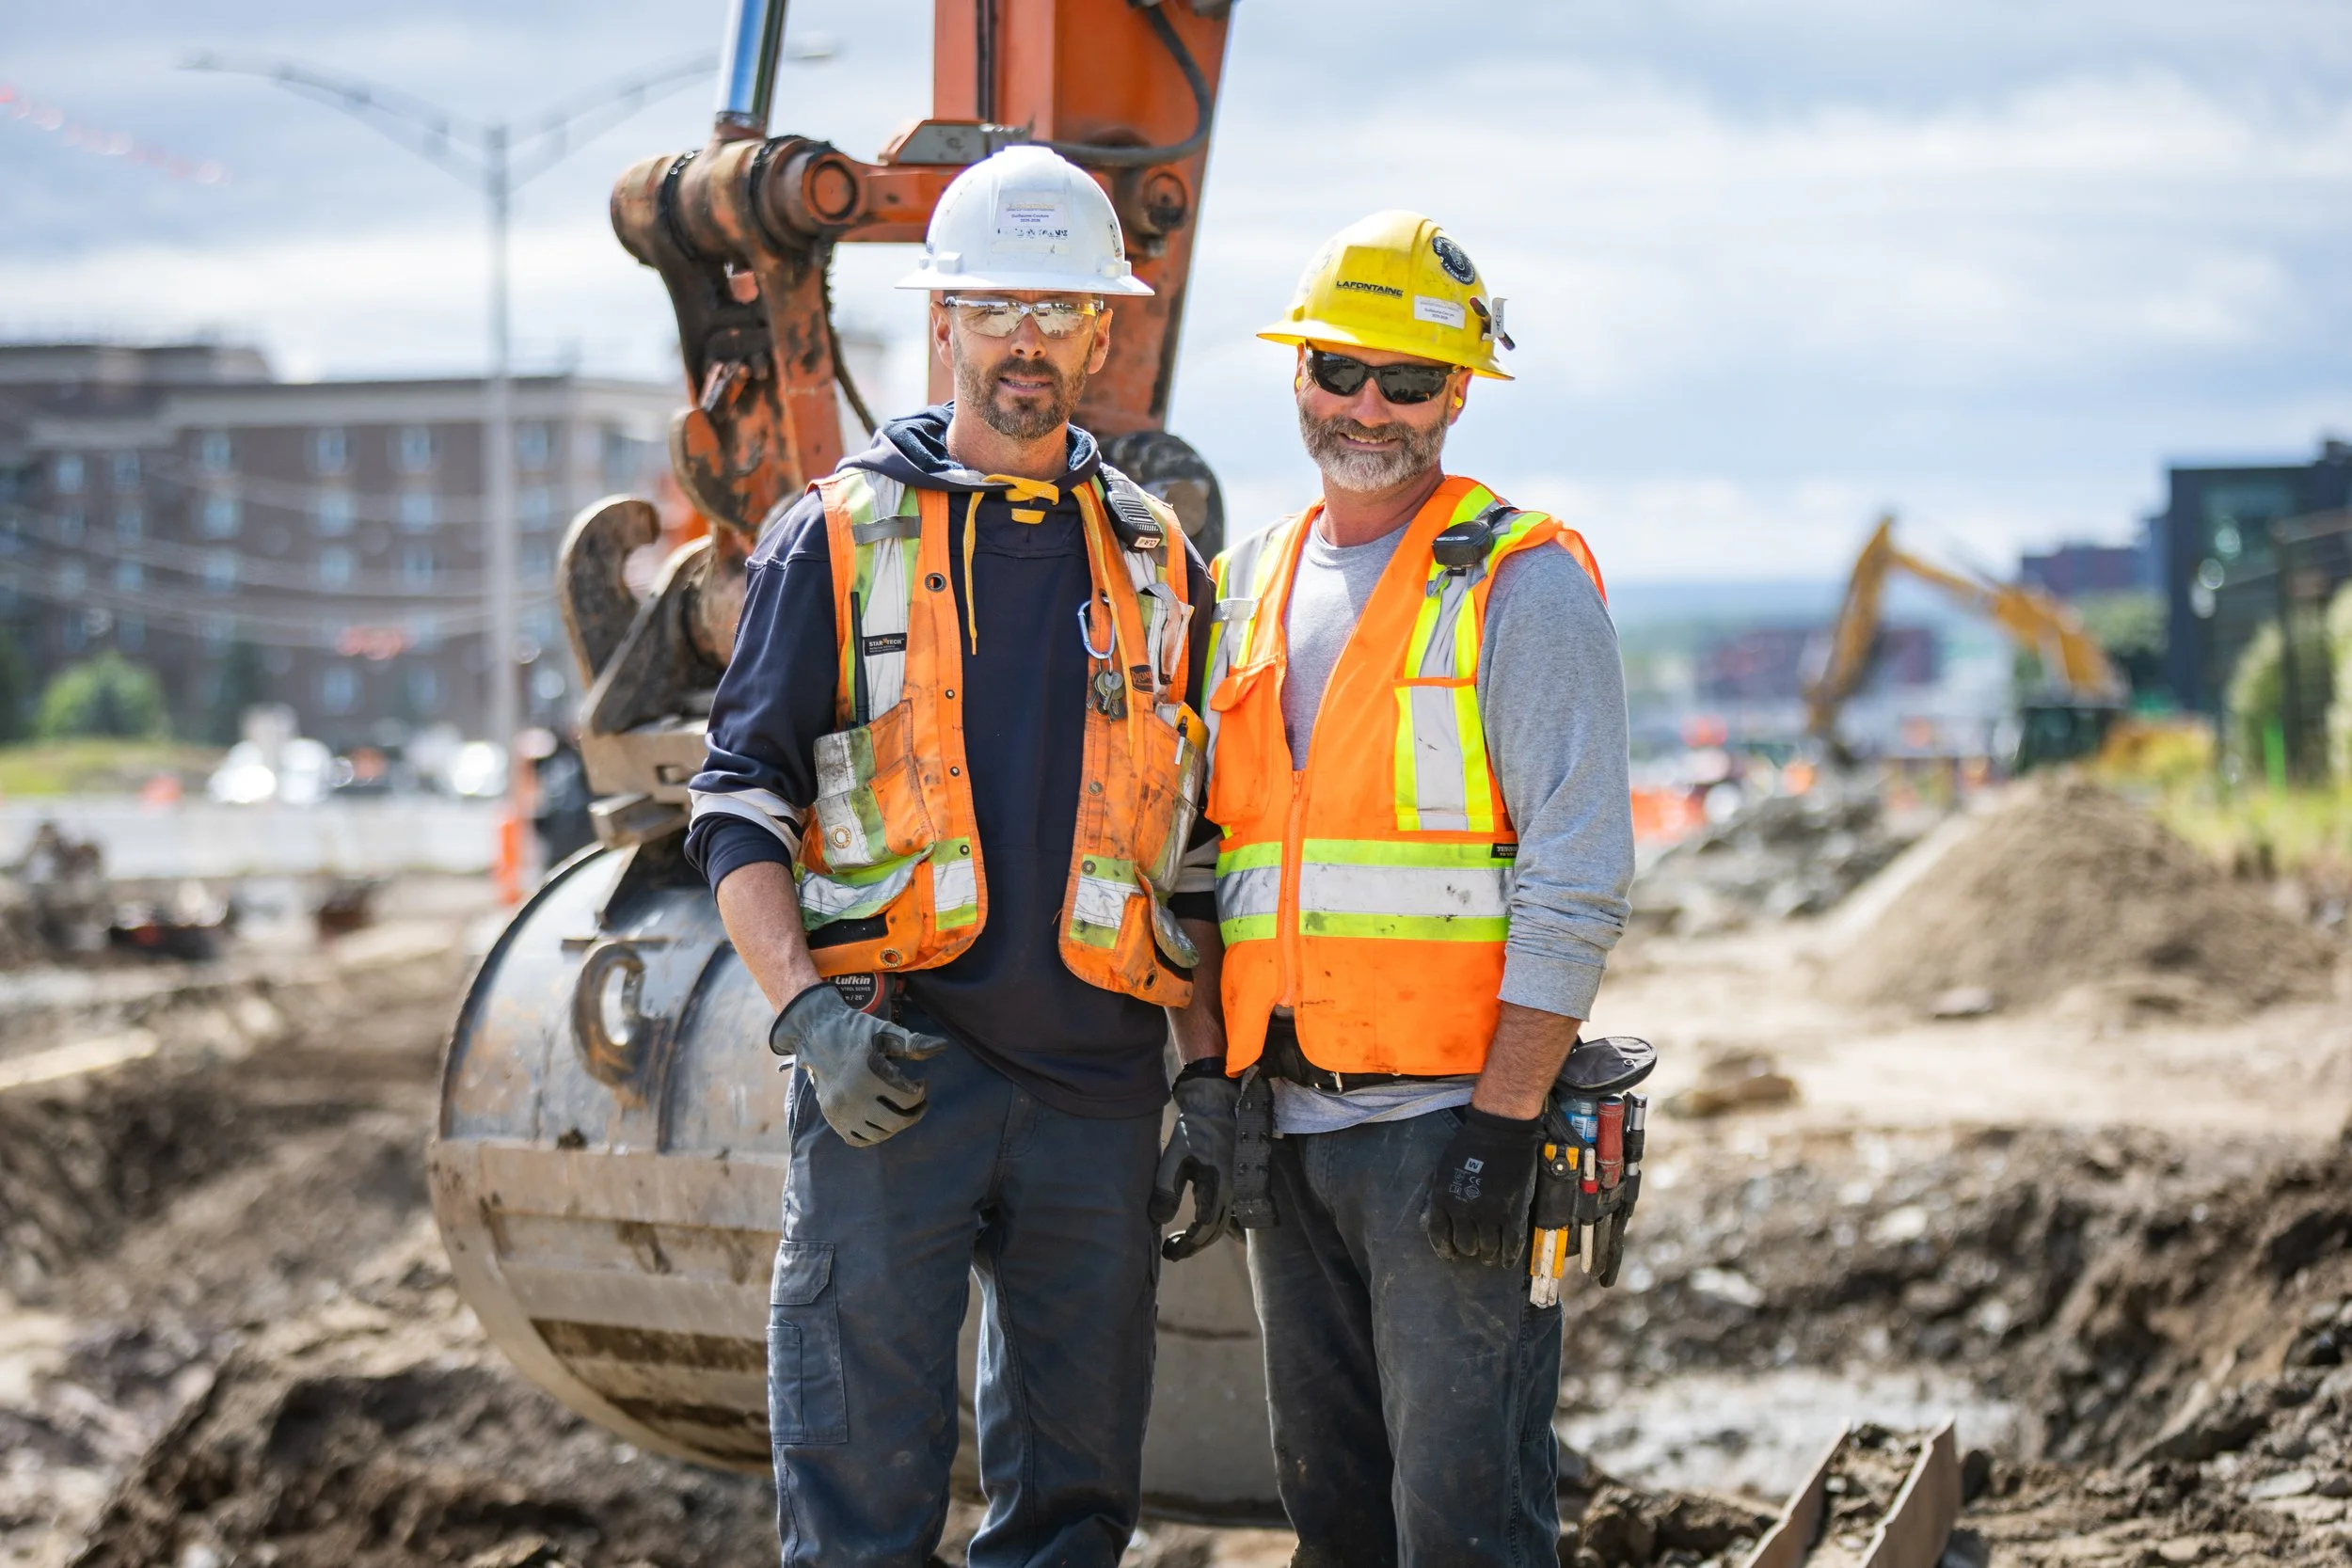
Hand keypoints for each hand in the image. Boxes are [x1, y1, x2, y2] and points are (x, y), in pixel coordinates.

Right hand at [769, 983, 950, 1146]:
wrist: (816, 1034)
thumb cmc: (856, 1031)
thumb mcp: (885, 1033)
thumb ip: (914, 1043)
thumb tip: (943, 1046)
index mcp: (869, 1074)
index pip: (908, 1098)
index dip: (922, 1092)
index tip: (923, 1082)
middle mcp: (853, 1096)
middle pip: (896, 1122)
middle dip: (915, 1113)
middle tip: (920, 1103)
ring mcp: (841, 1110)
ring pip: (879, 1134)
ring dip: (897, 1125)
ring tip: (903, 1111)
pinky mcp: (832, 1117)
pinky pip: (858, 1140)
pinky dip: (875, 1135)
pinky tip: (883, 1120)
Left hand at [1149, 1058, 1239, 1259]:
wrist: (1216, 1105)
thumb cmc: (1193, 1130)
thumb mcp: (1173, 1156)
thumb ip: (1166, 1189)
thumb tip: (1159, 1220)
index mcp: (1217, 1187)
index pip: (1204, 1229)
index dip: (1187, 1245)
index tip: (1168, 1251)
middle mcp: (1232, 1191)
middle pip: (1215, 1231)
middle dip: (1194, 1245)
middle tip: (1171, 1249)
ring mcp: (1237, 1187)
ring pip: (1224, 1223)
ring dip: (1204, 1236)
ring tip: (1182, 1240)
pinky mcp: (1236, 1181)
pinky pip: (1230, 1212)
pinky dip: (1217, 1224)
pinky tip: (1202, 1224)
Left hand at [1421, 1106, 1540, 1265]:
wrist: (1501, 1132)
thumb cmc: (1469, 1146)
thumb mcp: (1442, 1169)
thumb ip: (1436, 1196)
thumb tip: (1427, 1222)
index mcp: (1443, 1198)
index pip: (1438, 1234)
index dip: (1444, 1250)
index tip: (1450, 1256)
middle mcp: (1464, 1210)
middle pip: (1465, 1245)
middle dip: (1469, 1250)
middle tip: (1475, 1250)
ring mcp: (1491, 1213)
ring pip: (1488, 1248)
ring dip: (1488, 1255)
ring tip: (1490, 1255)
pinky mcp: (1513, 1213)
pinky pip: (1511, 1243)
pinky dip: (1509, 1256)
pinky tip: (1506, 1261)